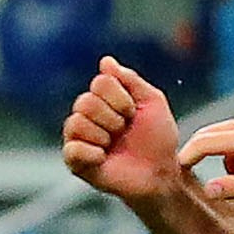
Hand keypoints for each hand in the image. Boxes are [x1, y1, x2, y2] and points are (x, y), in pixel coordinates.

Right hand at [62, 57, 183, 200]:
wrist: (161, 172)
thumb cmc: (158, 138)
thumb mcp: (152, 102)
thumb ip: (130, 79)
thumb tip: (106, 61)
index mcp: (103, 99)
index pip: (100, 82)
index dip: (122, 98)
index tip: (134, 113)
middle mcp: (86, 115)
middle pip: (85, 102)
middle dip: (114, 118)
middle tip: (124, 131)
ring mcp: (79, 138)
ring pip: (76, 123)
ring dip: (104, 135)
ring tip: (114, 145)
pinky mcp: (75, 162)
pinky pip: (72, 149)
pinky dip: (92, 153)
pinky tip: (104, 158)